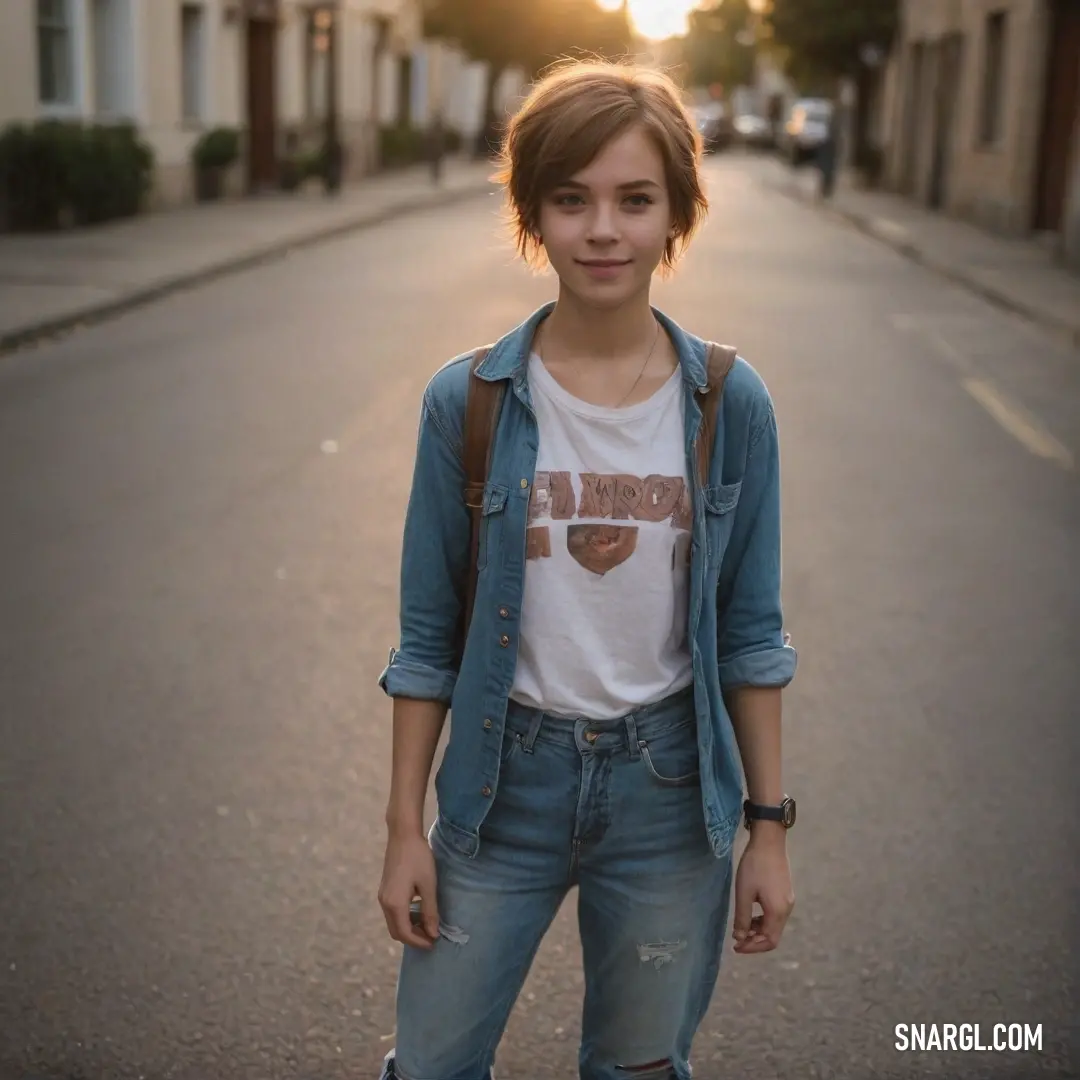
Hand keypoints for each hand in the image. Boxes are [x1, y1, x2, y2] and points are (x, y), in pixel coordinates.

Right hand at [378, 828, 439, 949]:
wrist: (403, 835)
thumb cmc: (418, 858)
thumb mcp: (428, 885)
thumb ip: (430, 911)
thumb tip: (433, 933)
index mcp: (395, 904)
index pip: (405, 933)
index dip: (419, 942)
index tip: (434, 943)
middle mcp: (384, 903)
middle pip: (396, 931)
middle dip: (413, 938)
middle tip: (431, 937)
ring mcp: (382, 896)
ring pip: (394, 922)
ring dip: (409, 928)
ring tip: (427, 925)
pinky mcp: (385, 890)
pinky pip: (392, 912)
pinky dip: (404, 918)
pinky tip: (419, 911)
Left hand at [732, 827, 794, 953]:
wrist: (769, 842)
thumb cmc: (754, 866)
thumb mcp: (744, 893)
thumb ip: (742, 918)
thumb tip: (740, 938)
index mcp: (778, 912)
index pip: (769, 941)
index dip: (752, 948)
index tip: (736, 947)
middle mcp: (787, 909)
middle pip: (773, 936)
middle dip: (755, 941)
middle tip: (737, 940)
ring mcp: (788, 901)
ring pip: (774, 925)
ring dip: (758, 930)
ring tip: (741, 927)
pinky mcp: (785, 893)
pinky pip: (775, 915)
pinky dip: (763, 920)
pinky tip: (750, 914)